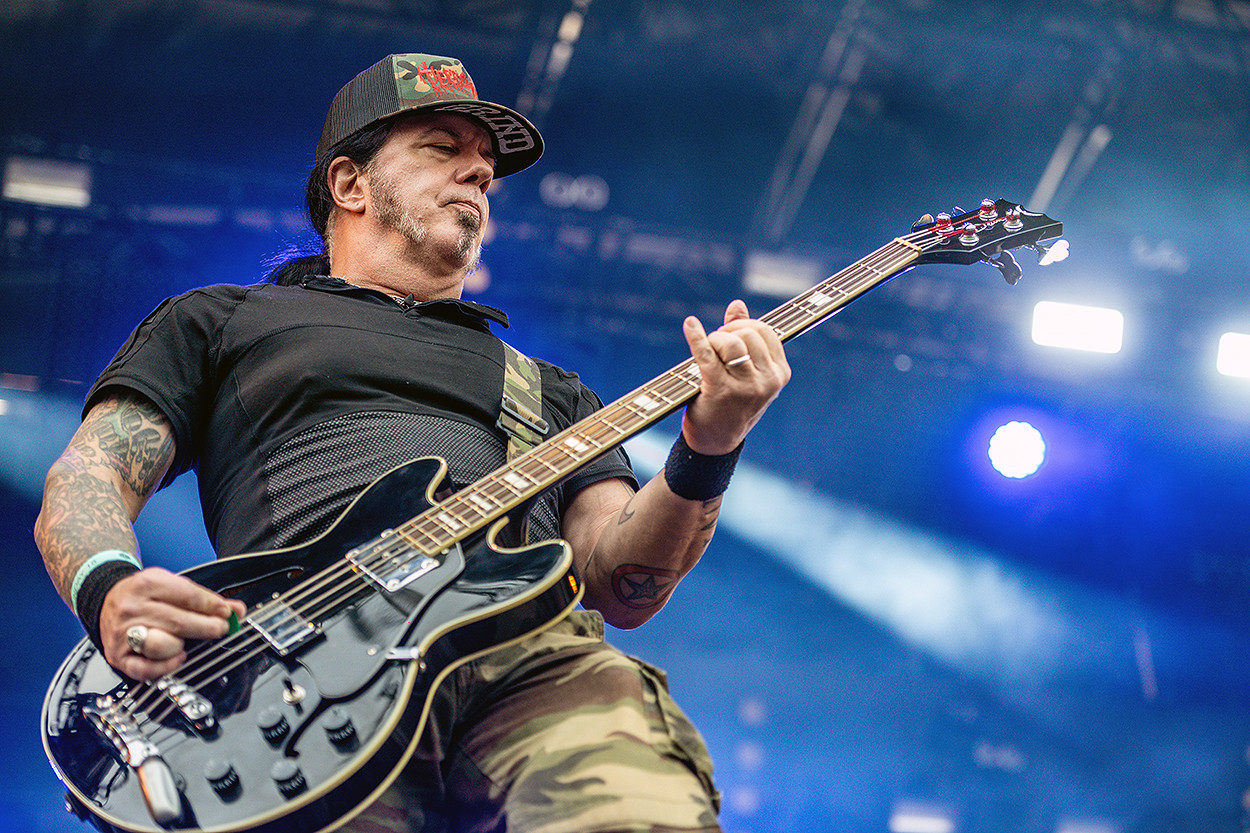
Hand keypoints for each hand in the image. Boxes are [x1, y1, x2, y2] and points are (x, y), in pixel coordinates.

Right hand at [99, 567, 246, 680]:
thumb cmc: (143, 594)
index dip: (212, 606)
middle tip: (221, 628)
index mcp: (147, 585)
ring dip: (182, 645)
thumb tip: (236, 610)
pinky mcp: (118, 655)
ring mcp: (124, 633)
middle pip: (179, 622)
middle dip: (208, 627)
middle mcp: (133, 608)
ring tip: (186, 641)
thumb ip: (204, 598)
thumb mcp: (171, 584)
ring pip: (164, 645)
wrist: (105, 598)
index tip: (228, 612)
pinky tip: (177, 657)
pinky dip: (166, 667)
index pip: (188, 597)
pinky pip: (146, 669)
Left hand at [681, 299, 790, 454]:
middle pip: (748, 334)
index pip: (765, 332)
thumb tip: (737, 305)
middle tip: (715, 343)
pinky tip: (690, 326)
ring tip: (707, 348)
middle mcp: (768, 381)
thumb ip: (745, 337)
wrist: (716, 442)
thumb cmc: (732, 403)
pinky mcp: (720, 390)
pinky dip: (696, 337)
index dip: (744, 326)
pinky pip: (706, 355)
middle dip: (727, 332)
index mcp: (780, 374)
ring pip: (730, 342)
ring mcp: (746, 387)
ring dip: (714, 339)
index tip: (729, 335)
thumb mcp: (748, 373)